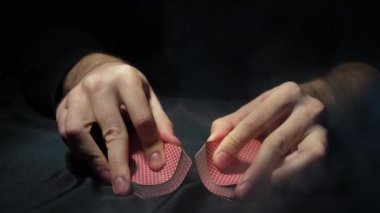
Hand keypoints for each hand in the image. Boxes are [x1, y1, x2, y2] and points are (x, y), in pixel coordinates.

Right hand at [56, 60, 179, 195]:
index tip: (157, 165)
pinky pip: (66, 134)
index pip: (142, 117)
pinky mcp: (62, 106)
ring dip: (94, 159)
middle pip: (111, 129)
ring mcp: (76, 95)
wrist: (97, 70)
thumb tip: (173, 146)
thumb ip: (160, 120)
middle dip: (119, 161)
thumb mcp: (148, 96)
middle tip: (124, 187)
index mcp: (126, 79)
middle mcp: (99, 86)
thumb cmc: (128, 87)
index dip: (151, 143)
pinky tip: (95, 163)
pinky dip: (80, 152)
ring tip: (108, 178)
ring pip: (79, 132)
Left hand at [209, 82, 326, 198]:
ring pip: (298, 159)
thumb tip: (212, 141)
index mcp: (284, 94)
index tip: (219, 161)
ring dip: (274, 179)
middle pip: (276, 142)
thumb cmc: (282, 108)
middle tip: (239, 190)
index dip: (235, 141)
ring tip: (254, 193)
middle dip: (255, 169)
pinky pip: (309, 167)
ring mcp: (320, 129)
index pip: (254, 121)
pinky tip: (273, 188)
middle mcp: (306, 109)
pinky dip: (290, 178)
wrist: (326, 102)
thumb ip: (233, 122)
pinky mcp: (327, 147)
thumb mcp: (258, 107)